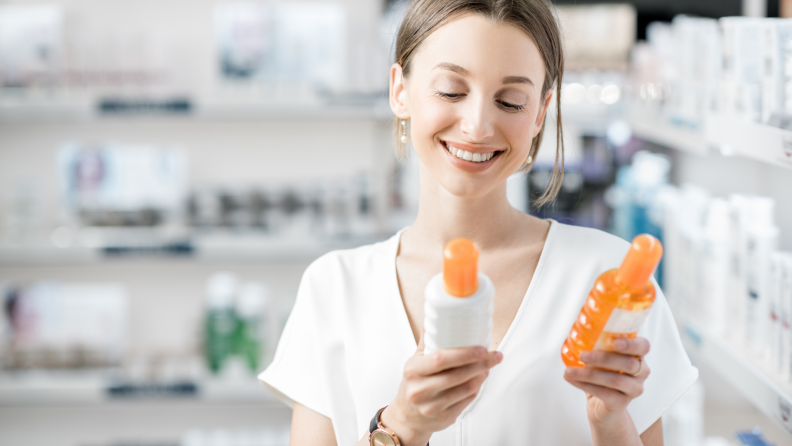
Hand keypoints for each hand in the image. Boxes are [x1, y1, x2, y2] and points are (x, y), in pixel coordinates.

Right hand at [381, 334, 502, 445]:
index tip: (481, 348)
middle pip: (458, 375)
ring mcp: (432, 407)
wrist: (407, 417)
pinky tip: (480, 379)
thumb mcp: (415, 362)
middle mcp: (421, 390)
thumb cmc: (414, 384)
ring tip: (488, 366)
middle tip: (494, 355)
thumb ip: (427, 341)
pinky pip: (467, 401)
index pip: (441, 359)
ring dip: (482, 375)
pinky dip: (477, 388)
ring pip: (466, 389)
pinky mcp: (444, 418)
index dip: (464, 353)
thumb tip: (437, 316)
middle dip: (481, 363)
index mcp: (413, 371)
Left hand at [563, 337, 650, 426]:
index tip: (614, 341)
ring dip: (589, 374)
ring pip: (616, 380)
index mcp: (637, 356)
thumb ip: (596, 345)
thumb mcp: (601, 358)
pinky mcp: (622, 403)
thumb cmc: (602, 374)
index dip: (631, 344)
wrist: (602, 407)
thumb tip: (576, 331)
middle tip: (582, 355)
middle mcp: (641, 372)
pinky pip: (606, 394)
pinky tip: (571, 380)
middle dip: (603, 358)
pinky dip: (586, 386)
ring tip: (568, 371)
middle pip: (629, 363)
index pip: (643, 346)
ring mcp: (634, 389)